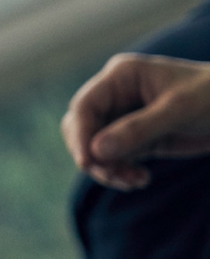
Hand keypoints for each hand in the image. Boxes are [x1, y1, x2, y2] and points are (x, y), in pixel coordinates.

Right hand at [62, 53, 209, 189]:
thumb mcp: (178, 110)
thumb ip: (138, 129)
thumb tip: (96, 152)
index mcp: (122, 77)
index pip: (85, 106)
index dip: (81, 135)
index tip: (88, 163)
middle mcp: (117, 95)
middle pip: (81, 128)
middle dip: (92, 154)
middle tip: (112, 174)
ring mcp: (124, 118)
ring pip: (94, 148)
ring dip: (108, 168)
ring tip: (134, 180)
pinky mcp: (135, 138)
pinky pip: (113, 158)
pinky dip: (121, 172)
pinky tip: (140, 179)